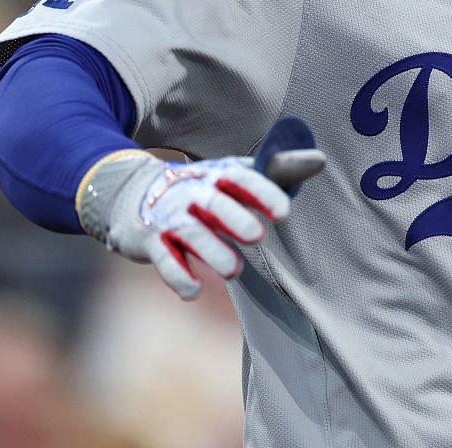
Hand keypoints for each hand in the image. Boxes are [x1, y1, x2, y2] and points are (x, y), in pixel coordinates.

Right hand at [76, 119, 325, 300]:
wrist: (131, 195)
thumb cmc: (201, 189)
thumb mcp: (234, 176)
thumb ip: (277, 172)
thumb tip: (320, 160)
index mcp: (218, 174)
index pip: (243, 178)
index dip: (263, 192)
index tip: (284, 212)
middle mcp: (193, 193)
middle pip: (214, 203)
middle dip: (234, 218)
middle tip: (257, 236)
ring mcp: (170, 217)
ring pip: (190, 234)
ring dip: (212, 251)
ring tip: (234, 270)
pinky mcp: (151, 242)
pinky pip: (164, 260)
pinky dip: (178, 276)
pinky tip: (194, 291)